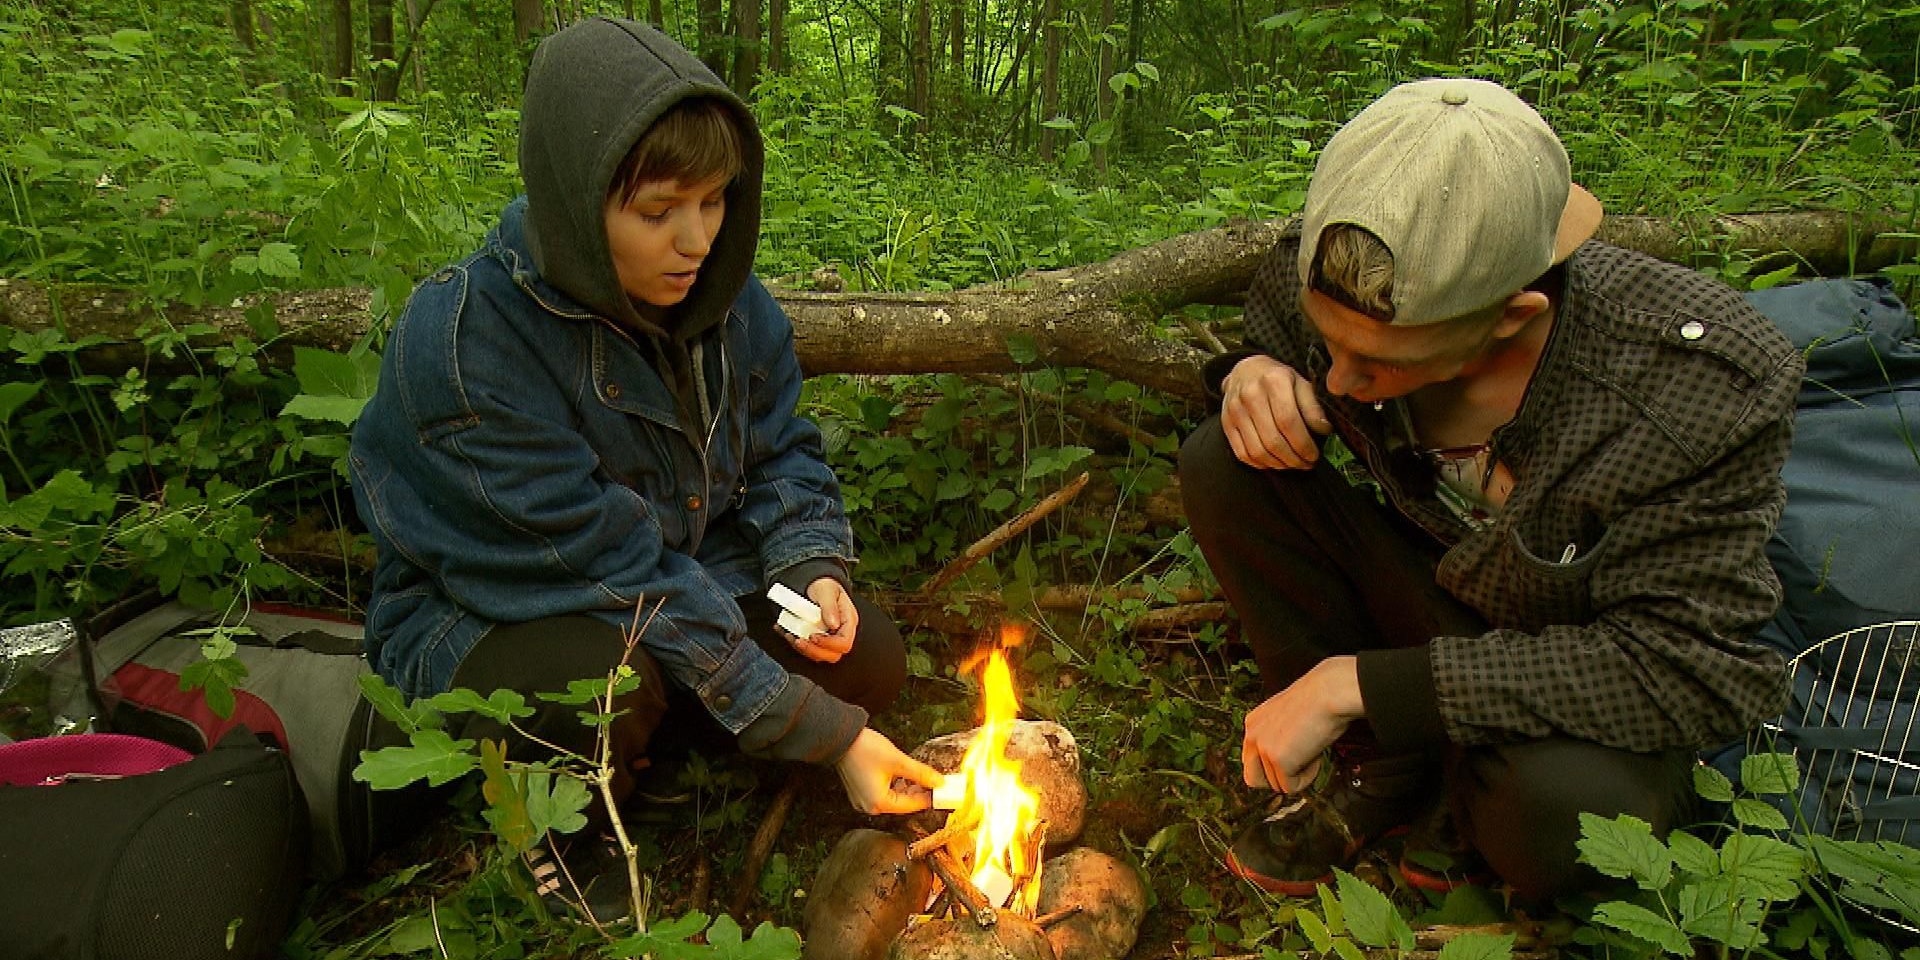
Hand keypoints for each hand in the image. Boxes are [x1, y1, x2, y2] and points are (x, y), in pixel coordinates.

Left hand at [784, 578, 857, 663]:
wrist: (815, 583)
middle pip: (833, 654)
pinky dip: (793, 642)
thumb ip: (830, 607)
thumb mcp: (827, 591)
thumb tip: (833, 624)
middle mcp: (839, 633)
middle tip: (799, 641)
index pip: (844, 643)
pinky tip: (784, 631)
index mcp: (848, 621)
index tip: (813, 637)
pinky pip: (806, 648)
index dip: (829, 644)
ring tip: (790, 635)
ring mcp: (827, 637)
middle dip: (814, 651)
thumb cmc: (824, 585)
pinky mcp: (815, 639)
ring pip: (819, 655)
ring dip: (803, 649)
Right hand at [835, 728, 945, 813]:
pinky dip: (895, 785)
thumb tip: (939, 782)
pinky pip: (883, 792)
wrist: (840, 738)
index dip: (929, 797)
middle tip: (935, 783)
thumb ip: (921, 774)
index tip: (943, 791)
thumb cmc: (865, 749)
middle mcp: (869, 806)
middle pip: (902, 803)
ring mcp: (863, 800)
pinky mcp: (861, 791)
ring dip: (908, 788)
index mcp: (878, 803)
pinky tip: (906, 776)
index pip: (911, 805)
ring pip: (893, 797)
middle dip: (919, 792)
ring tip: (923, 777)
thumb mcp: (898, 761)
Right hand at [1220, 355, 1333, 469]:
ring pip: (1258, 451)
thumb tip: (1323, 431)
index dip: (1303, 444)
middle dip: (1293, 459)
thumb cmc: (1277, 379)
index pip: (1288, 421)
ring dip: (1278, 464)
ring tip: (1292, 464)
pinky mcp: (1226, 424)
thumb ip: (1312, 407)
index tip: (1314, 455)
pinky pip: (1242, 453)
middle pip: (1273, 440)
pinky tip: (1274, 462)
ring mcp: (1235, 411)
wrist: (1245, 371)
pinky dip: (1260, 464)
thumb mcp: (1300, 383)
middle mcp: (1250, 395)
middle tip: (1306, 464)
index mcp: (1273, 381)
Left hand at [1242, 656, 1364, 792]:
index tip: (1293, 761)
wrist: (1330, 692)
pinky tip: (1315, 755)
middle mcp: (1252, 735)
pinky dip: (1307, 778)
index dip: (1273, 767)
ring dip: (1297, 774)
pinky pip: (1291, 787)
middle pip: (1254, 779)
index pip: (1251, 760)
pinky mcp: (1278, 760)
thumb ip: (1278, 737)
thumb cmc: (1319, 700)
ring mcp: (1263, 748)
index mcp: (1253, 723)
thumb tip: (1285, 763)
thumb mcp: (1289, 718)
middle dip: (1277, 779)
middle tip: (1299, 766)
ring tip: (1311, 750)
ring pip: (1276, 785)